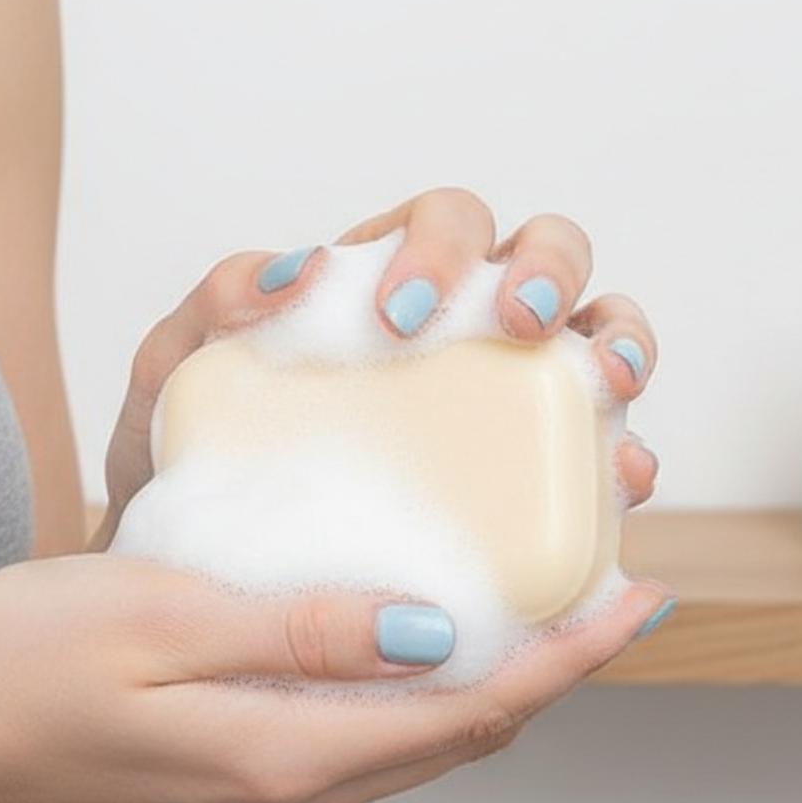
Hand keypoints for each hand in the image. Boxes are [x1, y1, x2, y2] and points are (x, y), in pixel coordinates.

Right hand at [0, 551, 672, 802]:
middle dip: (553, 665)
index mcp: (284, 756)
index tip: (641, 593)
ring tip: (541, 595)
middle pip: (466, 734)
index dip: (568, 655)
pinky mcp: (241, 771)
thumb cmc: (21, 660)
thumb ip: (301, 630)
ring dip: (497, 674)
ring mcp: (268, 793)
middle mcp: (294, 794)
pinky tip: (426, 622)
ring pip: (424, 737)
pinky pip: (371, 733)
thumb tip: (431, 633)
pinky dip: (427, 683)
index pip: (472, 710)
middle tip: (610, 581)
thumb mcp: (161, 616)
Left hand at [92, 186, 659, 549]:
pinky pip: (604, 451)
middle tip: (513, 324)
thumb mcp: (176, 378)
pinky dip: (625, 454)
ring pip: (597, 333)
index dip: (443, 247)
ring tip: (607, 380)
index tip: (400, 314)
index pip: (444, 223)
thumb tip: (291, 270)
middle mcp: (465, 327)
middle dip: (549, 271)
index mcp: (390, 282)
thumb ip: (211, 308)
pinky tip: (619, 477)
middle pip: (547, 253)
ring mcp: (511, 399)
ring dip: (619, 339)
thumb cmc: (193, 463)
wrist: (194, 578)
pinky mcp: (535, 483)